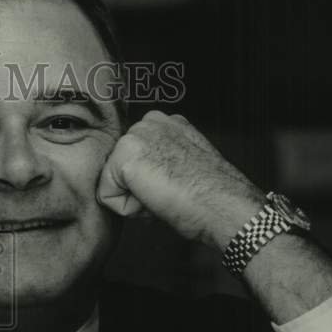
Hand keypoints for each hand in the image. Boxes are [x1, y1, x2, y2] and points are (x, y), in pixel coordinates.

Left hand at [97, 110, 331, 321]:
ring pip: (111, 184)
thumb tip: (142, 179)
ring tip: (165, 196)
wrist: (225, 205)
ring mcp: (137, 135)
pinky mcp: (125, 156)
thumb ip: (158, 164)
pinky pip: (107, 197)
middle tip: (171, 194)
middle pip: (117, 172)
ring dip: (134, 201)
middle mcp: (149, 122)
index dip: (149, 186)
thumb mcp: (182, 167)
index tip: (177, 187)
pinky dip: (129, 210)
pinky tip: (157, 199)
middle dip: (137, 192)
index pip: (130, 162)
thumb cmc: (211, 197)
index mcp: (165, 124)